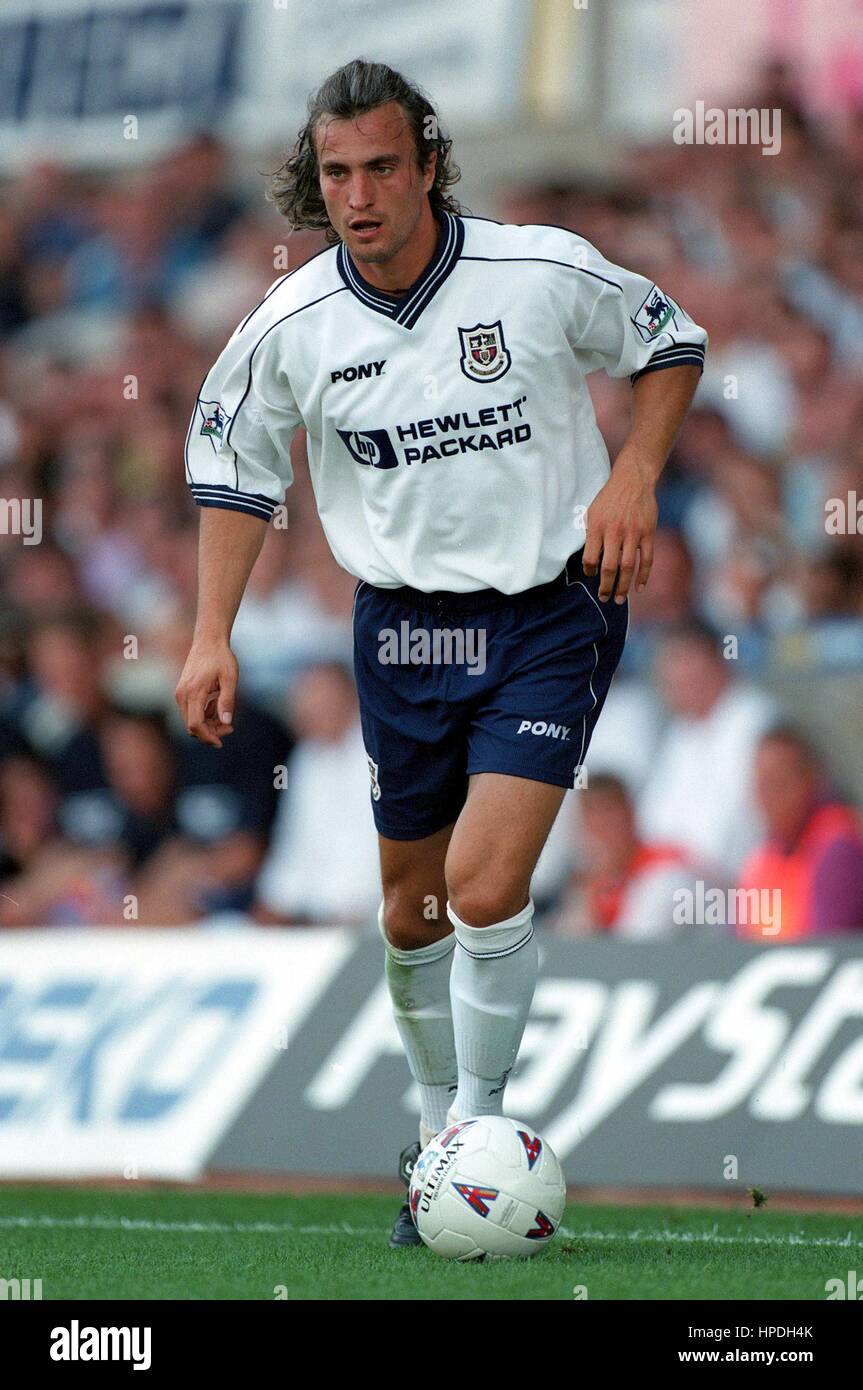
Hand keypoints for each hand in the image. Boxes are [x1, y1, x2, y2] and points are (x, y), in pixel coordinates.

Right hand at [175, 635, 237, 747]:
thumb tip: (226, 722)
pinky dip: (205, 715)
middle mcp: (182, 695)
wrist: (208, 641)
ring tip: (226, 715)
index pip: (195, 725)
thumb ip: (227, 701)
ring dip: (208, 724)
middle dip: (210, 732)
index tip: (221, 742)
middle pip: (192, 726)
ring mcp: (180, 694)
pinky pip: (192, 712)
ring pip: (191, 720)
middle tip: (230, 727)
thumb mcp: (230, 678)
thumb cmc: (221, 657)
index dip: (207, 737)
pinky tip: (218, 706)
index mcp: (193, 692)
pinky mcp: (182, 692)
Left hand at [582, 447, 658, 602]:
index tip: (591, 575)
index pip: (590, 558)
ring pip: (628, 566)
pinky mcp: (648, 533)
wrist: (633, 480)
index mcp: (596, 527)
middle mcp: (614, 532)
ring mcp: (633, 533)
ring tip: (619, 599)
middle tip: (604, 598)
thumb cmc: (609, 499)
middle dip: (606, 587)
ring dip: (623, 586)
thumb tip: (589, 561)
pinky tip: (639, 588)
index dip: (589, 570)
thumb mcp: (592, 513)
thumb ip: (590, 535)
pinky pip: (647, 559)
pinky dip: (643, 575)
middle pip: (609, 567)